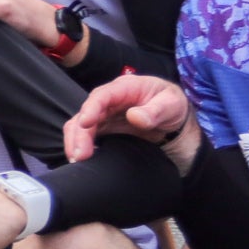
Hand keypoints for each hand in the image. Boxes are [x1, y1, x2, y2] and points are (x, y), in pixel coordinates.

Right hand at [61, 73, 196, 166]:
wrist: (172, 119)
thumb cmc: (171, 106)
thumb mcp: (171, 105)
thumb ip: (155, 111)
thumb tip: (134, 116)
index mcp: (125, 88)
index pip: (102, 95)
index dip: (91, 108)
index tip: (85, 123)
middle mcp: (109, 100)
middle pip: (85, 112)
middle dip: (79, 133)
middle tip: (80, 155)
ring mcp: (103, 114)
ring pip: (80, 125)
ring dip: (75, 141)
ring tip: (78, 160)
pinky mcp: (102, 128)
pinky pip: (84, 135)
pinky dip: (80, 145)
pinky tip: (83, 160)